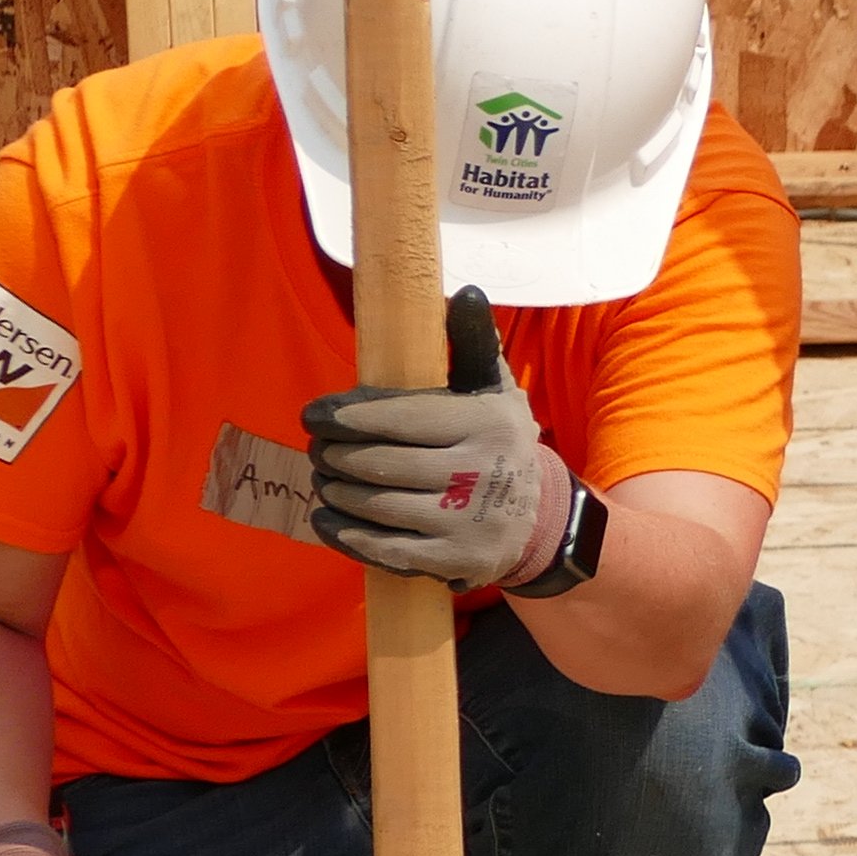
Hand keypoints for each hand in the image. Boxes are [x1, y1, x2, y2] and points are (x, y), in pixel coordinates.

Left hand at [305, 287, 571, 587]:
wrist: (542, 519)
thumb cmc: (500, 443)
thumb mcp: (495, 390)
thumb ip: (473, 342)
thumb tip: (464, 294)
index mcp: (488, 425)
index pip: (401, 418)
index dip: (348, 417)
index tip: (315, 416)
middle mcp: (481, 474)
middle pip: (381, 464)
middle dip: (335, 456)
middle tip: (317, 450)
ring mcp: (468, 523)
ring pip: (377, 506)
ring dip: (335, 492)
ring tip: (323, 479)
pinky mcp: (456, 561)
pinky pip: (385, 549)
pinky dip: (345, 534)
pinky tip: (327, 517)